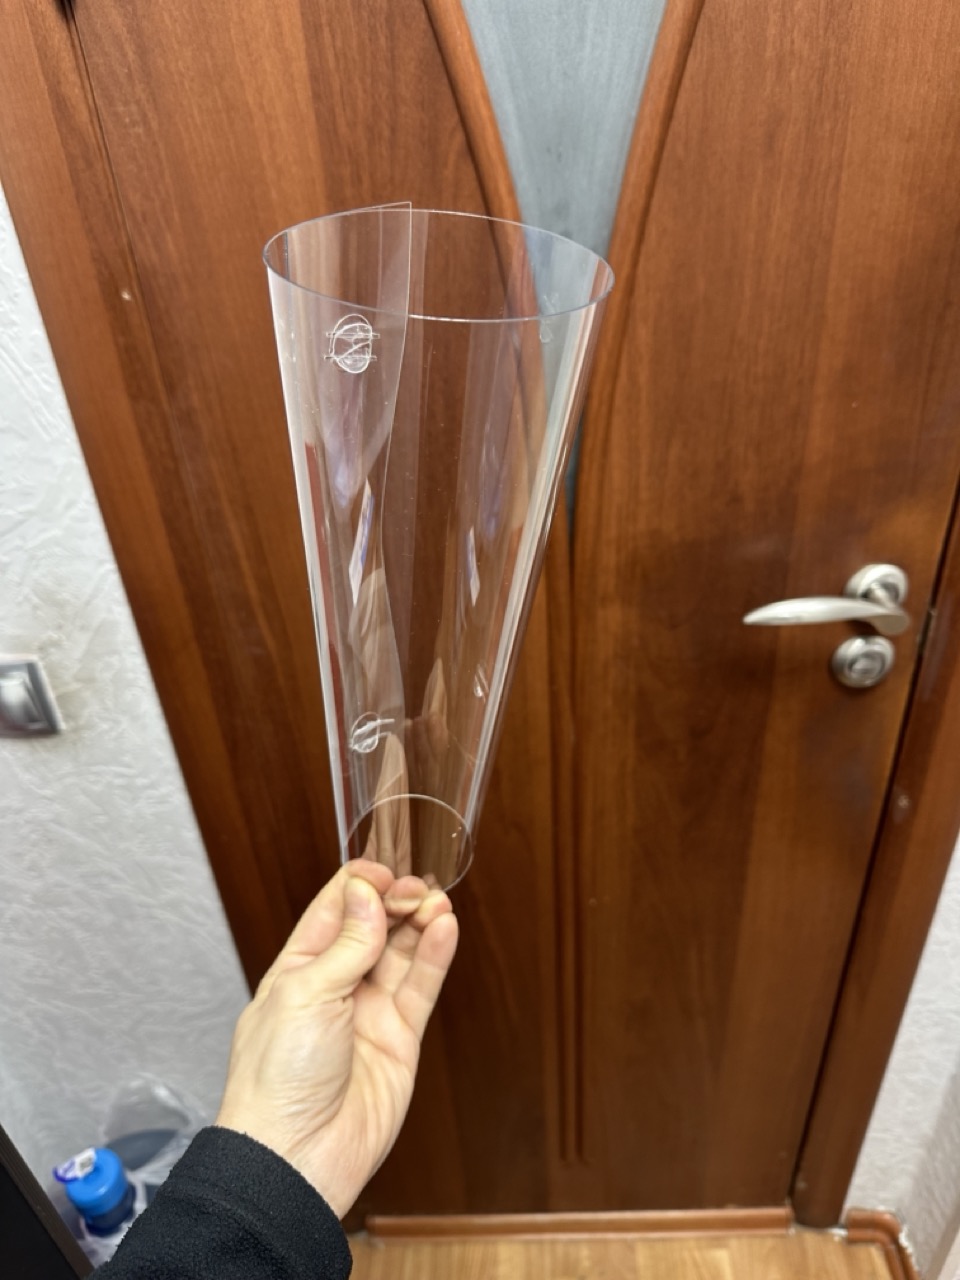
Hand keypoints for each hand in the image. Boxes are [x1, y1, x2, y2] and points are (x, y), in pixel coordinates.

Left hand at [215, 860, 457, 1216]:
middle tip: (415, 889)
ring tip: (436, 902)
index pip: (332, 911)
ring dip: (419, 924)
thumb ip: (346, 945)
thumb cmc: (276, 1081)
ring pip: (401, 955)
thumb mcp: (306, 995)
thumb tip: (366, 896)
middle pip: (373, 928)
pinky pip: (420, 989)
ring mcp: (369, 1014)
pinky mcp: (399, 1040)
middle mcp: (335, 988)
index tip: (382, 869)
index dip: (359, 885)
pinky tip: (444, 929)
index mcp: (297, 970)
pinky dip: (435, 956)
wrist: (296, 1158)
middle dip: (395, 902)